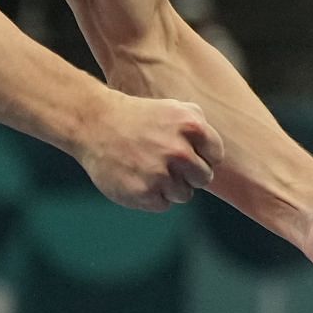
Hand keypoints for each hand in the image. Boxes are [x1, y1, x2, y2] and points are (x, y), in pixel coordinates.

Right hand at [76, 91, 224, 211]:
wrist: (95, 124)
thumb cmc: (141, 118)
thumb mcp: (174, 108)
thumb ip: (201, 127)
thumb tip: (217, 157)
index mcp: (191, 126)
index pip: (215, 156)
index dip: (200, 155)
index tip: (182, 148)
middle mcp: (178, 150)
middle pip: (203, 178)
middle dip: (188, 173)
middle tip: (166, 161)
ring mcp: (160, 173)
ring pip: (184, 194)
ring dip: (170, 185)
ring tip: (149, 167)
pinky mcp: (143, 193)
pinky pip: (164, 204)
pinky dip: (153, 195)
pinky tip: (138, 176)